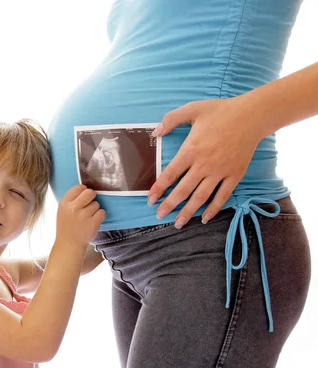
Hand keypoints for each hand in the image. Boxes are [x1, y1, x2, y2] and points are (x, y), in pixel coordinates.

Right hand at [57, 185, 105, 245]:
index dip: (83, 190)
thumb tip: (84, 188)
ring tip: (88, 217)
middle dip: (92, 196)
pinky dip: (100, 216)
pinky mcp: (93, 223)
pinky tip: (94, 221)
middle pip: (89, 192)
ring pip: (96, 203)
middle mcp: (73, 208)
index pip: (78, 187)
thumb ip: (71, 199)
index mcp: (64, 203)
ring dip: (95, 209)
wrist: (69, 244)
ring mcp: (83, 216)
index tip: (83, 196)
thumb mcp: (62, 210)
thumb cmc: (67, 226)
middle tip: (89, 203)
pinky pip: (102, 212)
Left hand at [148, 97, 268, 227]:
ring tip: (178, 223)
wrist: (252, 116)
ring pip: (201, 197)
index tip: (150, 199)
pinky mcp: (234, 175)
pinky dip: (213, 209)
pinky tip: (204, 218)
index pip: (170, 174)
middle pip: (183, 190)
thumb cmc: (221, 111)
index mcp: (191, 149)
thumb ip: (171, 119)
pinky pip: (222, 196)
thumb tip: (155, 132)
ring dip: (188, 212)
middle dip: (169, 205)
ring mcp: (220, 171)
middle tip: (159, 215)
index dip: (159, 188)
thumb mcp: (192, 109)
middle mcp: (204, 164)